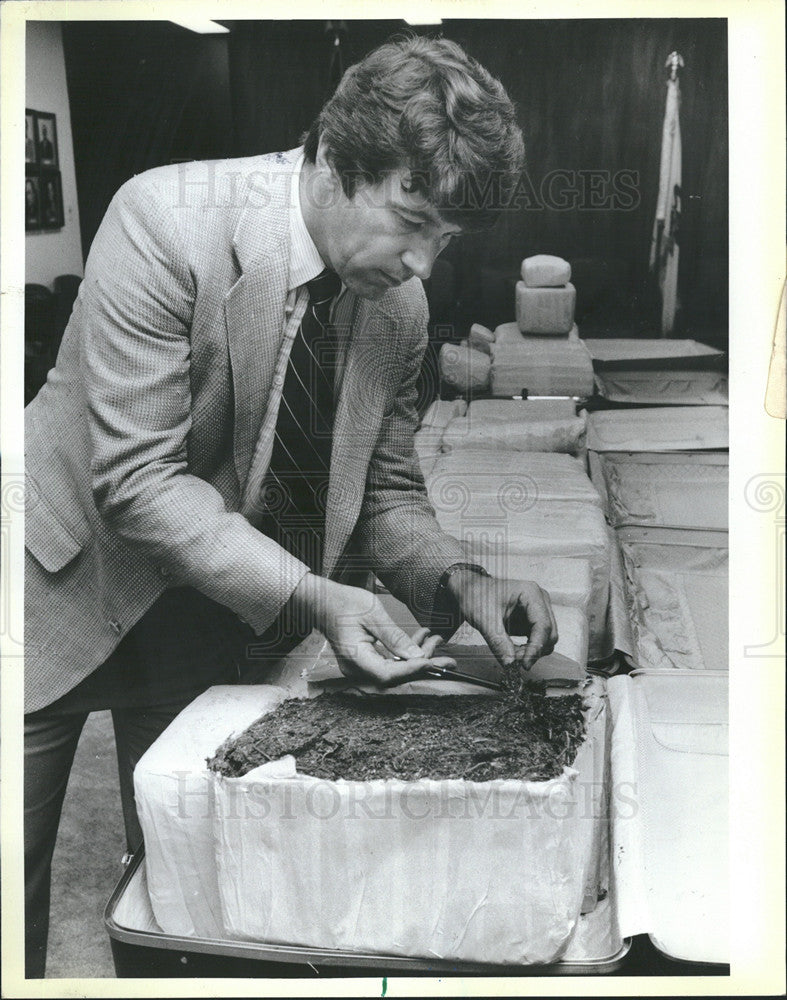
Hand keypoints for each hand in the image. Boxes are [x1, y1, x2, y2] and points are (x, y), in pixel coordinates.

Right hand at [289, 574, 454, 684]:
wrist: (322, 600)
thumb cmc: (343, 603)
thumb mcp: (373, 615)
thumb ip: (395, 637)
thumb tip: (416, 656)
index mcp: (356, 658)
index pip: (389, 674)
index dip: (414, 670)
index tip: (435, 663)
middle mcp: (357, 668)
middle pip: (395, 674)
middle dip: (423, 663)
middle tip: (447, 656)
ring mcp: (360, 666)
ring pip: (395, 668)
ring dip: (417, 655)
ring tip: (435, 640)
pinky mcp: (365, 660)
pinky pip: (389, 661)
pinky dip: (405, 651)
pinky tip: (420, 638)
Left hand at [446, 572, 557, 669]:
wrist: (469, 591)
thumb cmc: (476, 596)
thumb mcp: (484, 619)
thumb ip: (498, 642)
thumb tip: (510, 663)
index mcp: (531, 593)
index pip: (543, 625)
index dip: (536, 647)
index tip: (525, 664)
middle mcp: (539, 600)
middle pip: (549, 633)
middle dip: (534, 650)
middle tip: (514, 660)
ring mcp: (537, 610)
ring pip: (546, 639)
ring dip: (532, 651)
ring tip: (511, 653)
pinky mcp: (532, 620)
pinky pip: (537, 640)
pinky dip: (528, 649)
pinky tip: (513, 650)